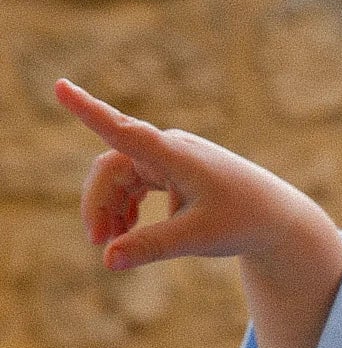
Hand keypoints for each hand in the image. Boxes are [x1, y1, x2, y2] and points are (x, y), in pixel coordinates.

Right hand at [56, 78, 333, 274]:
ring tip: (111, 245)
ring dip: (110, 209)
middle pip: (112, 168)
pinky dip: (126, 209)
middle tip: (98, 244)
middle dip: (99, 204)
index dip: (88, 110)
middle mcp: (169, 149)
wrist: (277, 217)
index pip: (124, 131)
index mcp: (176, 155)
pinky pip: (134, 184)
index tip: (59, 86)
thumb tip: (107, 260)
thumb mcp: (197, 238)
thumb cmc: (243, 221)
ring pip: (120, 178)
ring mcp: (170, 158)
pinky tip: (125, 233)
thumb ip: (151, 246)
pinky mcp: (172, 171)